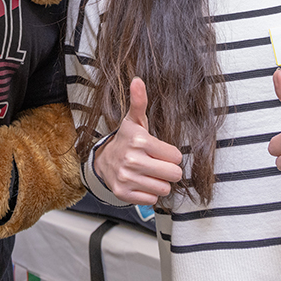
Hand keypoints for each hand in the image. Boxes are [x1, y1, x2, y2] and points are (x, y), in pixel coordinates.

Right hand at [93, 77, 182, 205]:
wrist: (104, 161)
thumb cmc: (127, 140)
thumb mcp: (135, 120)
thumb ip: (140, 101)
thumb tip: (137, 80)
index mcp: (140, 141)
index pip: (176, 157)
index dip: (171, 155)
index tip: (159, 151)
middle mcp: (132, 160)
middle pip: (173, 174)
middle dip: (169, 170)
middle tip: (157, 164)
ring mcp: (127, 178)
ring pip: (164, 188)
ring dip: (159, 183)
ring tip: (149, 173)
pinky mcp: (123, 193)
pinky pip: (152, 200)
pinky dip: (149, 193)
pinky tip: (141, 183)